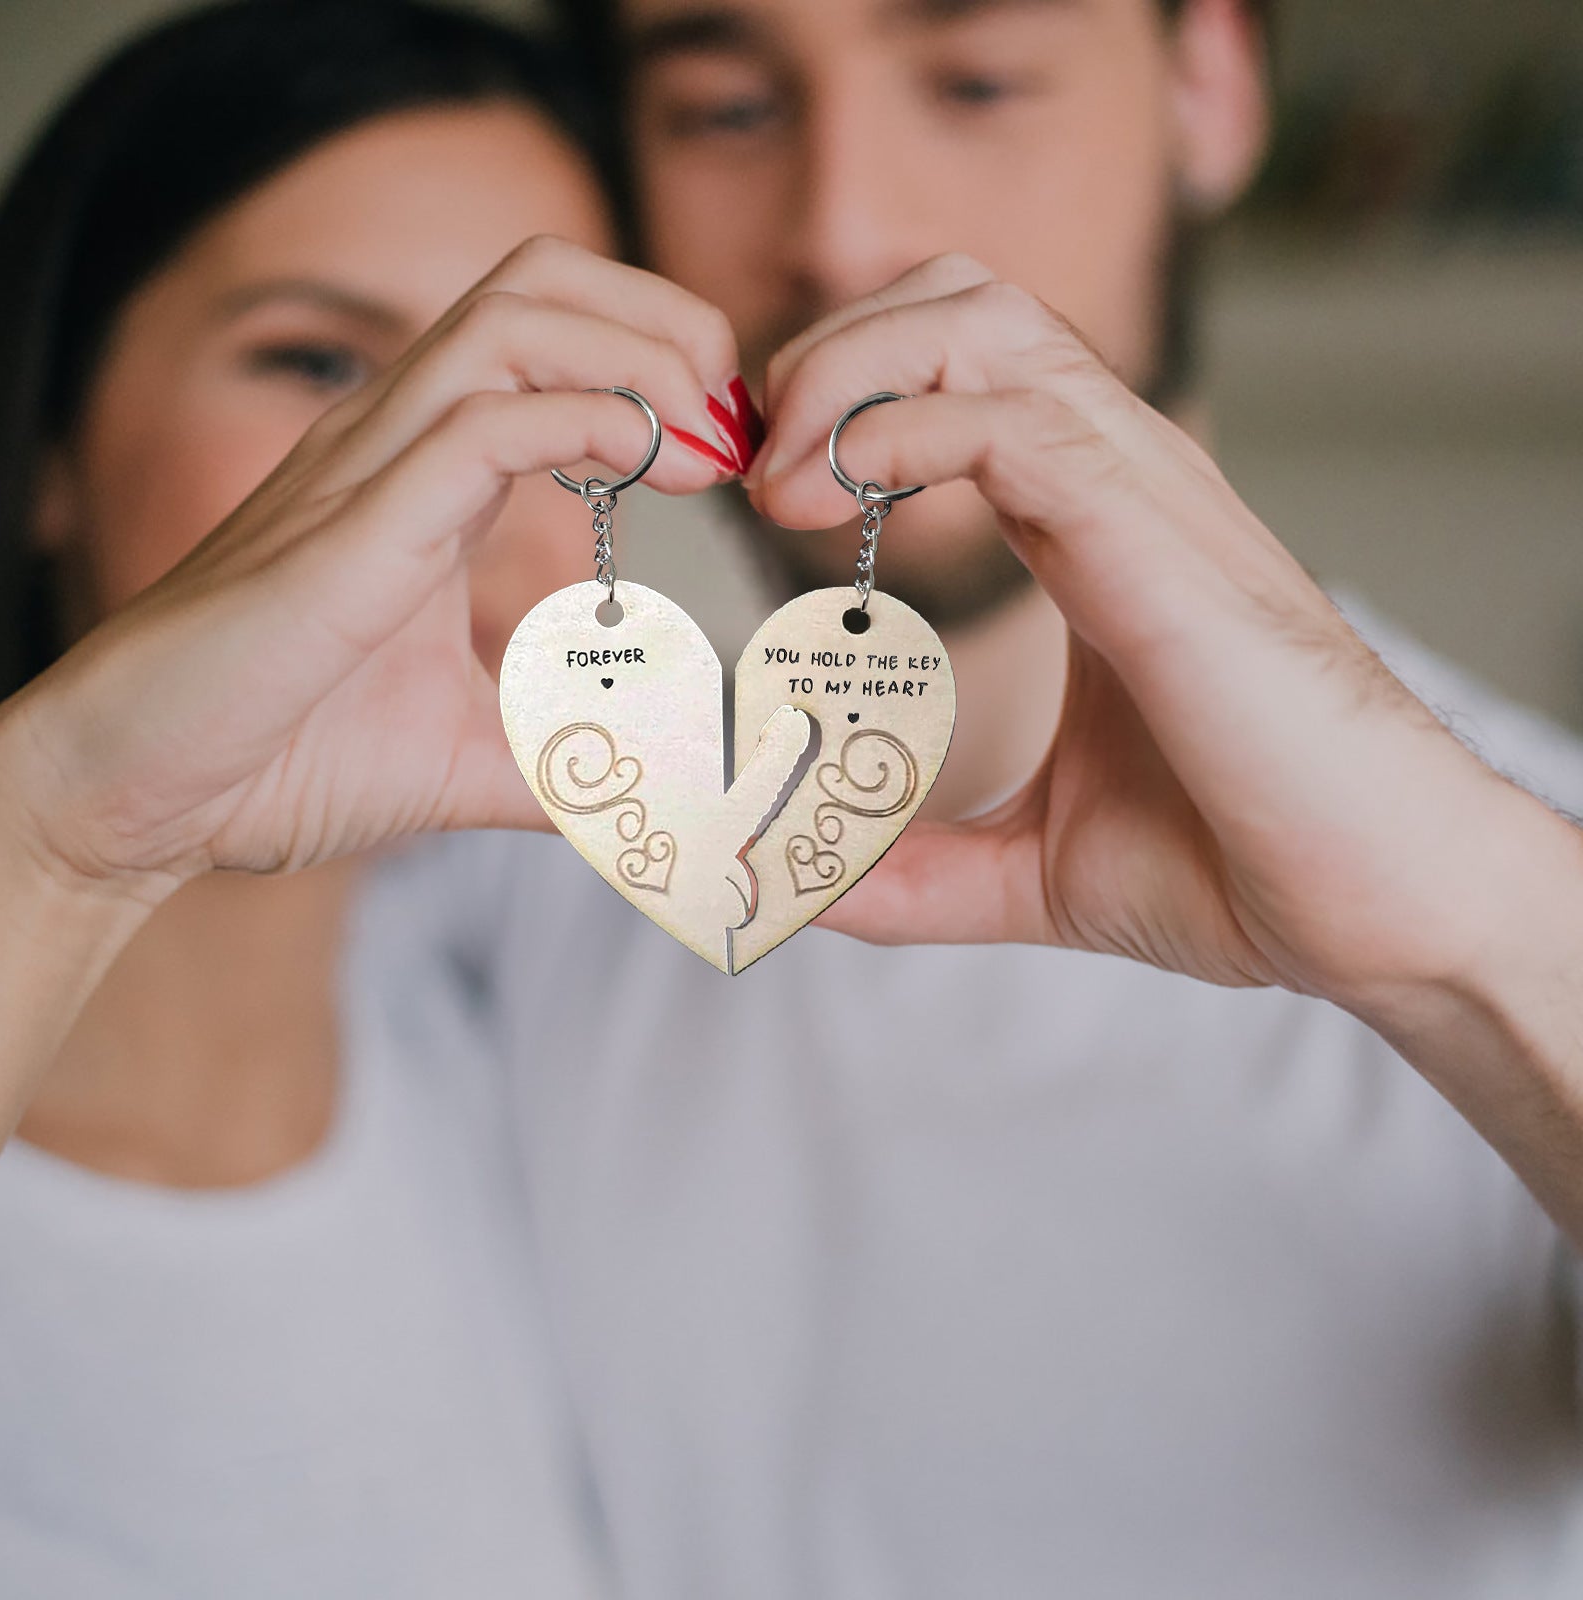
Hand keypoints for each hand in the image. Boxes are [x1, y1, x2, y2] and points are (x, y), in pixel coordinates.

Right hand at [0, 238, 745, 902]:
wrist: (144, 797)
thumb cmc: (280, 756)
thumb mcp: (464, 753)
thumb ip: (559, 752)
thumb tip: (647, 787)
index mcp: (422, 470)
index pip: (548, 332)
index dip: (656, 360)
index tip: (723, 449)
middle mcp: (393, 440)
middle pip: (539, 280)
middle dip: (662, 319)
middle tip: (733, 419)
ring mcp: (365, 471)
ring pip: (512, 318)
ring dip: (636, 354)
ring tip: (707, 438)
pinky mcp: (349, 529)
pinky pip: (478, 424)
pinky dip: (582, 421)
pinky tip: (648, 466)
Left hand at [748, 254, 1572, 1020]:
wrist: (1378, 907)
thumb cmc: (1239, 865)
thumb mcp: (1036, 865)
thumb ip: (920, 868)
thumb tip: (812, 892)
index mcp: (1091, 527)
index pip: (958, 376)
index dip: (844, 400)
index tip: (767, 489)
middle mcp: (1117, 480)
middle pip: (958, 303)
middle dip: (831, 353)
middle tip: (759, 462)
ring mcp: (1142, 493)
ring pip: (978, 321)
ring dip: (849, 371)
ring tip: (780, 478)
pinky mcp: (1155, 534)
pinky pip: (1009, 419)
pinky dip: (897, 431)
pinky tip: (830, 498)